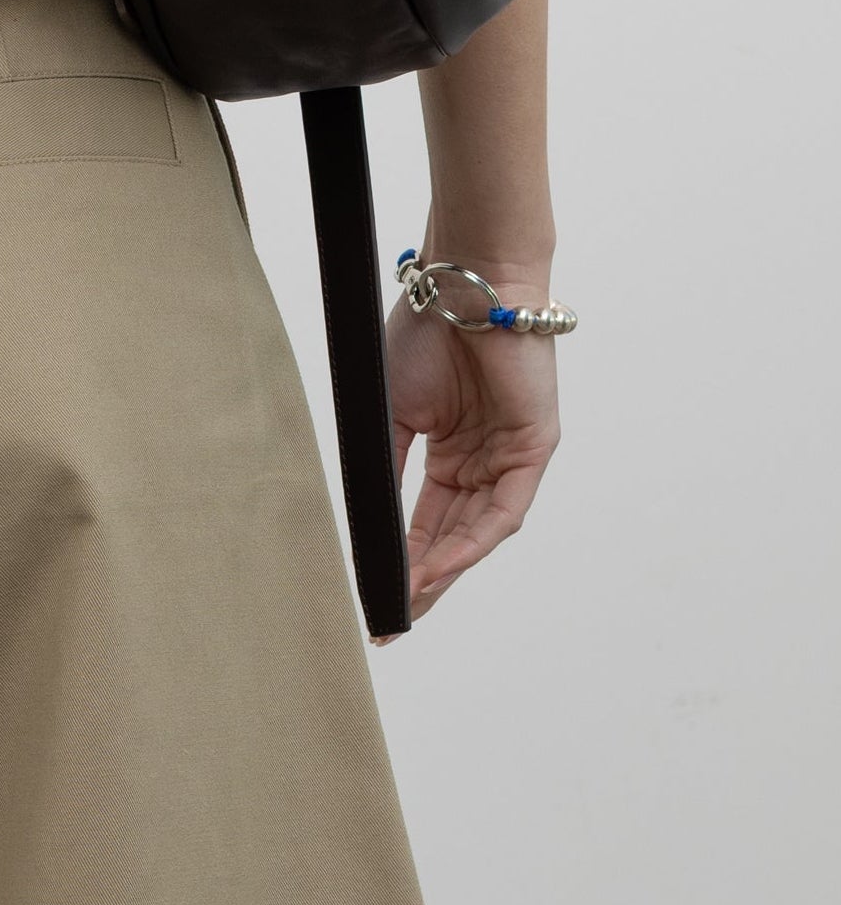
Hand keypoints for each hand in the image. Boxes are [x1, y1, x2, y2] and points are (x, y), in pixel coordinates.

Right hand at [385, 277, 560, 623]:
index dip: (401, 556)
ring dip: (445, 568)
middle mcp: (482, 460)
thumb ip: (387, 463)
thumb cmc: (425, 331)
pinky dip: (472, 540)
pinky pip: (504, 510)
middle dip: (423, 578)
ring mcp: (509, 457)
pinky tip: (441, 564)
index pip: (427, 518)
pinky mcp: (534, 450)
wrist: (463, 284)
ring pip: (478, 531)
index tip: (373, 591)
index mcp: (449, 449)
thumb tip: (370, 517)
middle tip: (391, 620)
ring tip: (409, 598)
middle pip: (453, 534)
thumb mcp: (392, 408)